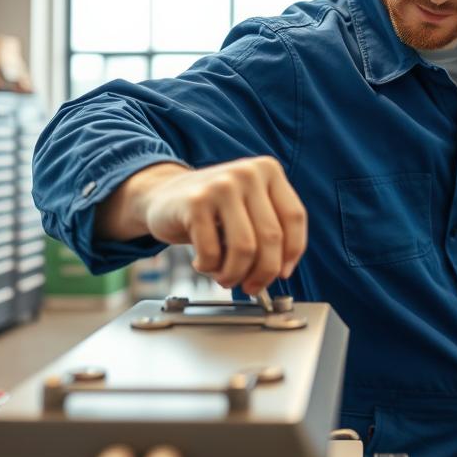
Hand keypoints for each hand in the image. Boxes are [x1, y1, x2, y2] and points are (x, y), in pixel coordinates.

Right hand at [121, 157, 307, 293]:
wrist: (162, 195)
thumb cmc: (212, 209)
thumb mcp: (248, 207)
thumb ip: (268, 229)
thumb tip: (282, 270)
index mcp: (268, 170)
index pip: (294, 217)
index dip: (292, 252)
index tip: (283, 272)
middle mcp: (247, 172)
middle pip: (272, 237)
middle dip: (263, 273)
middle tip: (250, 286)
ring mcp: (221, 185)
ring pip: (245, 249)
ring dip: (235, 274)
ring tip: (224, 276)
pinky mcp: (195, 202)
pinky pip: (213, 252)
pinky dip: (209, 268)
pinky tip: (202, 262)